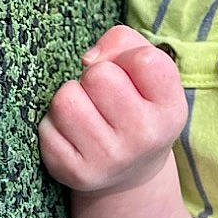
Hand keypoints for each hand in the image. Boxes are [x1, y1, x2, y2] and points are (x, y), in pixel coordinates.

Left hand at [37, 25, 189, 193]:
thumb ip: (124, 42)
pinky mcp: (77, 172)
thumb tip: (88, 59)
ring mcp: (110, 158)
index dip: (127, 57)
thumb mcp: (149, 73)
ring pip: (66, 99)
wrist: (130, 174)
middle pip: (98, 75)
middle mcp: (145, 137)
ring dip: (70, 97)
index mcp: (171, 109)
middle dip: (94, 76)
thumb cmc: (137, 105)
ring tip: (86, 111)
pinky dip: (54, 124)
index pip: (144, 59)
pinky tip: (74, 135)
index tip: (129, 74)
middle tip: (103, 96)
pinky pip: (47, 126)